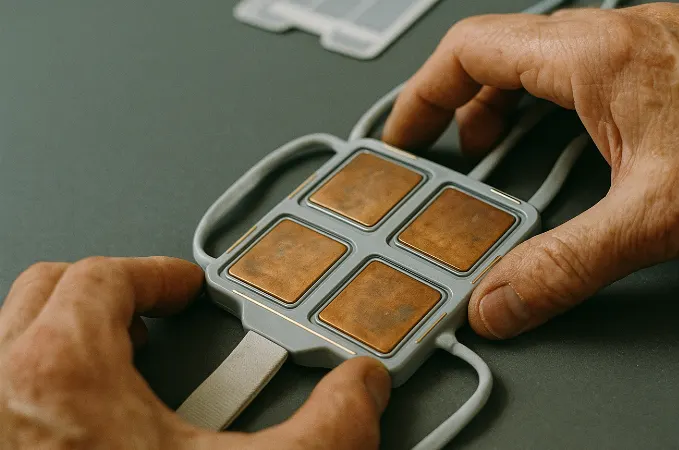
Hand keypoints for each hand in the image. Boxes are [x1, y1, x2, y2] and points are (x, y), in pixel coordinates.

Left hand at [0, 257, 389, 448]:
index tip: (184, 289)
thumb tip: (362, 392)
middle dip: (105, 295)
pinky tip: (81, 435)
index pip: (105, 277)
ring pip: (9, 342)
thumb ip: (326, 431)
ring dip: (61, 339)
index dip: (157, 275)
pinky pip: (1, 395)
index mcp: (63, 370)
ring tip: (114, 369)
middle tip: (149, 318)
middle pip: (45, 293)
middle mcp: (0, 388)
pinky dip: (37, 392)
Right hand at [383, 3, 678, 338]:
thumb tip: (501, 299)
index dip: (424, 94)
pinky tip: (568, 141)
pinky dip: (553, 102)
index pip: (472, 52)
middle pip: (502, 52)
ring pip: (545, 57)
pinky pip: (586, 66)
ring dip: (508, 103)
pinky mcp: (670, 58)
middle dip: (461, 105)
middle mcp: (619, 33)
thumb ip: (564, 265)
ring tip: (495, 150)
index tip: (405, 134)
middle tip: (446, 154)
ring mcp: (647, 40)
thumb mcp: (652, 222)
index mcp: (598, 55)